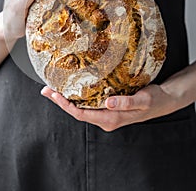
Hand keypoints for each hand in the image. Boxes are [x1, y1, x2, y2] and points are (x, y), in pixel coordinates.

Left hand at [41, 84, 177, 131]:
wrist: (162, 101)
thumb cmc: (153, 100)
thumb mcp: (142, 100)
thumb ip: (125, 102)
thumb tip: (107, 103)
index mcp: (111, 119)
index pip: (82, 114)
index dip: (66, 105)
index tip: (54, 95)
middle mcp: (106, 119)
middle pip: (77, 112)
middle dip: (61, 102)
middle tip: (46, 90)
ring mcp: (106, 115)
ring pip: (82, 108)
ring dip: (67, 100)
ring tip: (53, 89)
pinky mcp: (108, 109)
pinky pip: (89, 105)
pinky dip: (77, 98)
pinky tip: (72, 90)